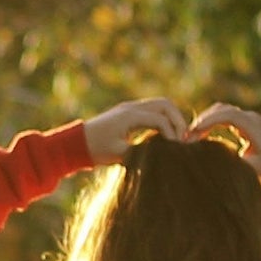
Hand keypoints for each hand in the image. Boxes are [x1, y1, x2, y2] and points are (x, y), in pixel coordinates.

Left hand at [81, 97, 195, 162]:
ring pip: (161, 104)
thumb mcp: (119, 154)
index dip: (172, 134)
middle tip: (183, 139)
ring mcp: (131, 107)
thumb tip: (163, 155)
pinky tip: (165, 135)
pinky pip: (153, 109)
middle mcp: (132, 107)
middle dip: (178, 120)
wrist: (77, 142)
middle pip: (165, 104)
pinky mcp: (130, 112)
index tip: (177, 149)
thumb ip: (141, 152)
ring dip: (172, 118)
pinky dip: (164, 118)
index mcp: (130, 116)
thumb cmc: (96, 149)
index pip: (160, 120)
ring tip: (177, 137)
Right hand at [191, 103, 260, 180]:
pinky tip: (202, 136)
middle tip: (187, 135)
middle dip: (203, 120)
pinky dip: (212, 123)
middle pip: (222, 109)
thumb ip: (235, 166)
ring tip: (192, 136)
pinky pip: (226, 117)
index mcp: (253, 126)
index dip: (209, 121)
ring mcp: (249, 119)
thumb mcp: (255, 169)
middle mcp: (251, 118)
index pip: (227, 115)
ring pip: (223, 111)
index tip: (193, 131)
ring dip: (207, 120)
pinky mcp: (246, 124)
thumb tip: (214, 166)